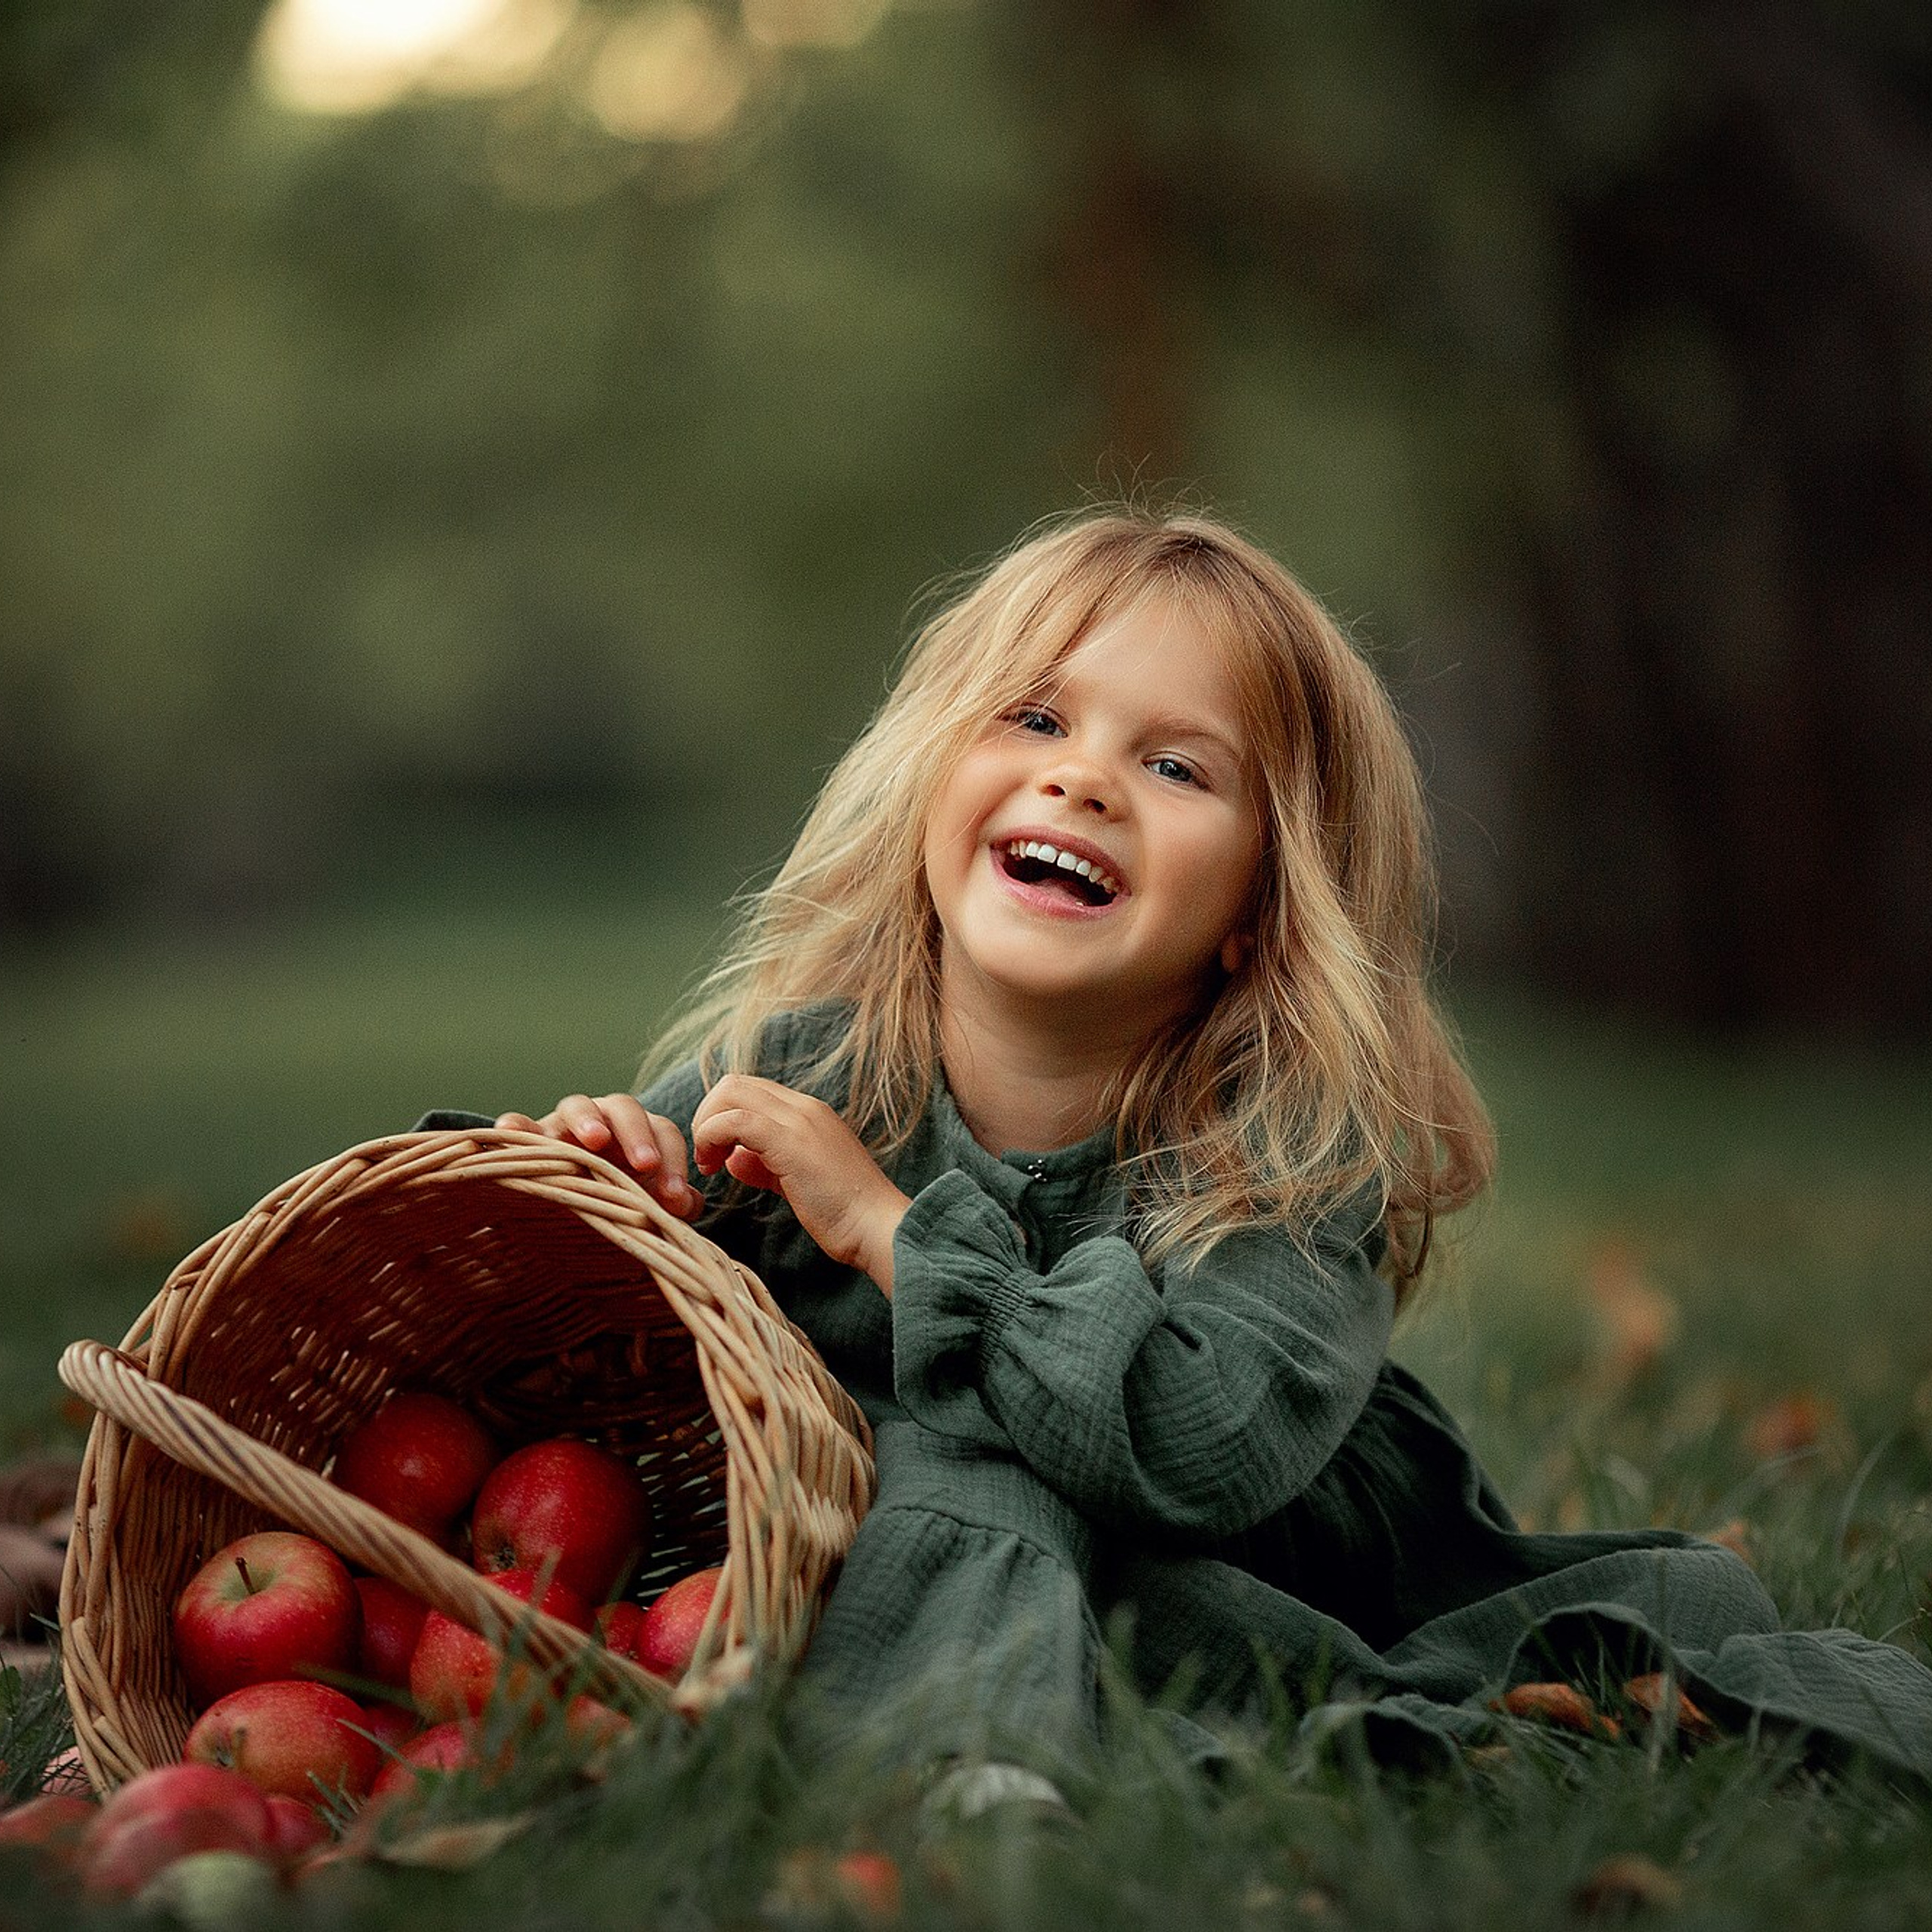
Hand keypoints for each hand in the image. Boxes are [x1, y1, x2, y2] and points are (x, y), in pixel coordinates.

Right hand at [494, 1094, 702, 1220]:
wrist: (567, 1214)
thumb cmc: (617, 1203)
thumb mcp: (647, 1205)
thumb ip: (674, 1203)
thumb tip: (687, 1202)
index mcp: (639, 1132)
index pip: (663, 1132)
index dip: (673, 1162)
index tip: (673, 1198)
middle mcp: (604, 1120)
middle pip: (625, 1109)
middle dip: (637, 1134)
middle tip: (646, 1164)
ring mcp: (564, 1125)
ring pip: (577, 1105)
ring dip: (588, 1119)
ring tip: (595, 1141)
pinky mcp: (527, 1140)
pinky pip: (519, 1127)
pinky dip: (516, 1126)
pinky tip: (511, 1130)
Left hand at [690, 1076, 909, 1293]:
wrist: (878, 1228)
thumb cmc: (844, 1213)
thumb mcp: (796, 1181)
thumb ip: (764, 1165)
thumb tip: (733, 1157)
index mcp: (808, 1112)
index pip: (750, 1090)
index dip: (722, 1115)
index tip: (716, 1155)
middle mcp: (804, 1107)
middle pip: (734, 1084)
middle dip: (707, 1116)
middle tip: (706, 1158)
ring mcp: (799, 1121)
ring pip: (731, 1093)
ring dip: (706, 1126)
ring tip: (708, 1164)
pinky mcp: (791, 1142)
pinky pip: (736, 1122)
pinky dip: (712, 1137)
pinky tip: (716, 1168)